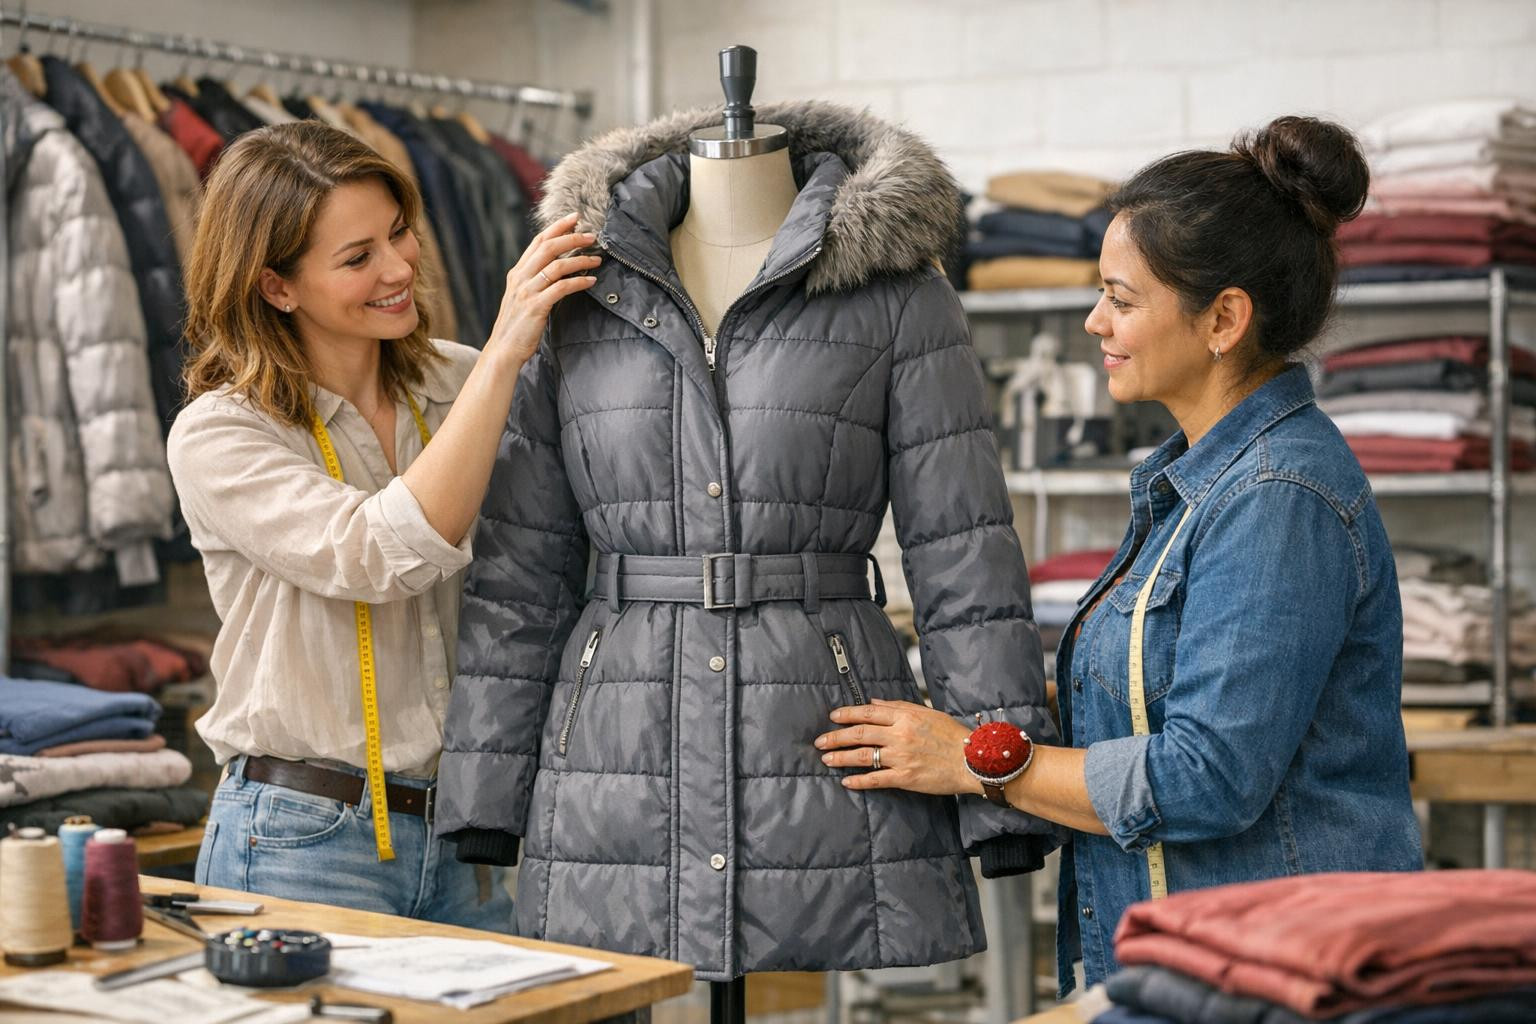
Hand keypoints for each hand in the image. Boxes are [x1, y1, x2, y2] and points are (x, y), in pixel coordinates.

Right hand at [485, 212, 600, 365]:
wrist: (503, 351)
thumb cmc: (517, 327)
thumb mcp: (521, 298)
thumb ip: (534, 282)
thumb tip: (556, 269)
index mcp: (517, 273)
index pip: (538, 242)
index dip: (557, 227)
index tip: (575, 218)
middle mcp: (520, 278)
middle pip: (548, 247)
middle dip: (572, 237)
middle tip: (592, 235)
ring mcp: (527, 291)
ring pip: (556, 265)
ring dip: (580, 260)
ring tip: (597, 259)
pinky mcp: (536, 306)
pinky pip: (561, 288)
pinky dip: (579, 281)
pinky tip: (591, 280)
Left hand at [814, 699, 980, 795]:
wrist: (973, 761)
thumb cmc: (951, 735)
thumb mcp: (926, 713)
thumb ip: (898, 706)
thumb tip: (872, 703)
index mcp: (905, 717)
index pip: (868, 713)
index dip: (847, 714)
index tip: (833, 717)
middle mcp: (900, 736)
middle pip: (860, 734)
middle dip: (836, 737)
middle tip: (820, 741)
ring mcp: (901, 758)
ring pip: (863, 756)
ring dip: (841, 757)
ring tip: (826, 759)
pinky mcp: (905, 778)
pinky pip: (876, 779)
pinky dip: (859, 781)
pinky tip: (846, 781)